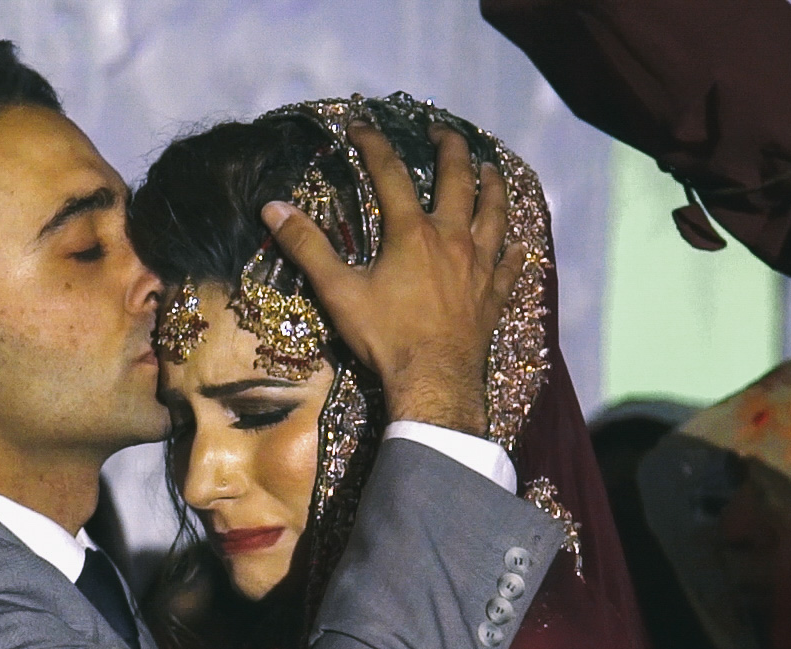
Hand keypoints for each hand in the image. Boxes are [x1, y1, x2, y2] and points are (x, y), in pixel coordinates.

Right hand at [262, 124, 526, 435]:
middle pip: (458, 180)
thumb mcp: (338, 292)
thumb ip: (307, 247)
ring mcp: (480, 265)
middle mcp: (452, 238)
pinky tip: (517, 245)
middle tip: (444, 131)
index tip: (361, 126)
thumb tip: (272, 208)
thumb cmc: (385, 336)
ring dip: (493, 185)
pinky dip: (514, 250)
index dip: (375, 146)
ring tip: (490, 168)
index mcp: (412, 233)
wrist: (433, 380)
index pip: (391, 175)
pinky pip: (510, 264)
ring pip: (495, 212)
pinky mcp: (494, 294)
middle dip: (451, 149)